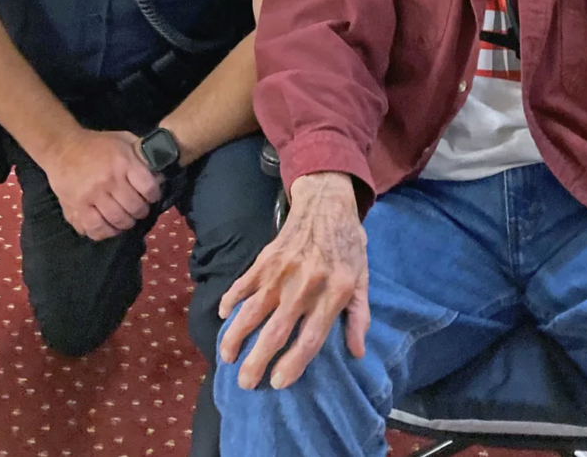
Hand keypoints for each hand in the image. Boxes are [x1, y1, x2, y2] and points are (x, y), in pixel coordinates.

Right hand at [42, 128, 161, 240]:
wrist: (61, 148)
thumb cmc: (97, 144)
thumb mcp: (123, 140)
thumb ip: (142, 154)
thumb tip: (160, 172)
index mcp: (122, 162)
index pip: (148, 187)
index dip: (154, 195)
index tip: (151, 196)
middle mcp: (108, 180)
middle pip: (134, 207)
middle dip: (141, 211)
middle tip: (139, 210)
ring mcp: (91, 196)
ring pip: (117, 221)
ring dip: (126, 224)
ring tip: (126, 219)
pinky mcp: (75, 207)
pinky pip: (95, 229)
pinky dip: (105, 232)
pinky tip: (109, 226)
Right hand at [218, 172, 369, 389]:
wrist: (326, 203)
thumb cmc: (348, 245)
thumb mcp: (363, 279)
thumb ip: (359, 315)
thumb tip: (358, 352)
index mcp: (333, 294)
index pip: (311, 338)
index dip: (293, 363)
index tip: (278, 382)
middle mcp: (305, 286)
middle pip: (276, 332)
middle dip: (257, 361)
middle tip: (245, 383)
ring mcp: (281, 271)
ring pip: (252, 311)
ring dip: (236, 336)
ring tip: (226, 357)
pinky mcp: (265, 258)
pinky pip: (243, 283)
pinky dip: (230, 300)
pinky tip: (223, 316)